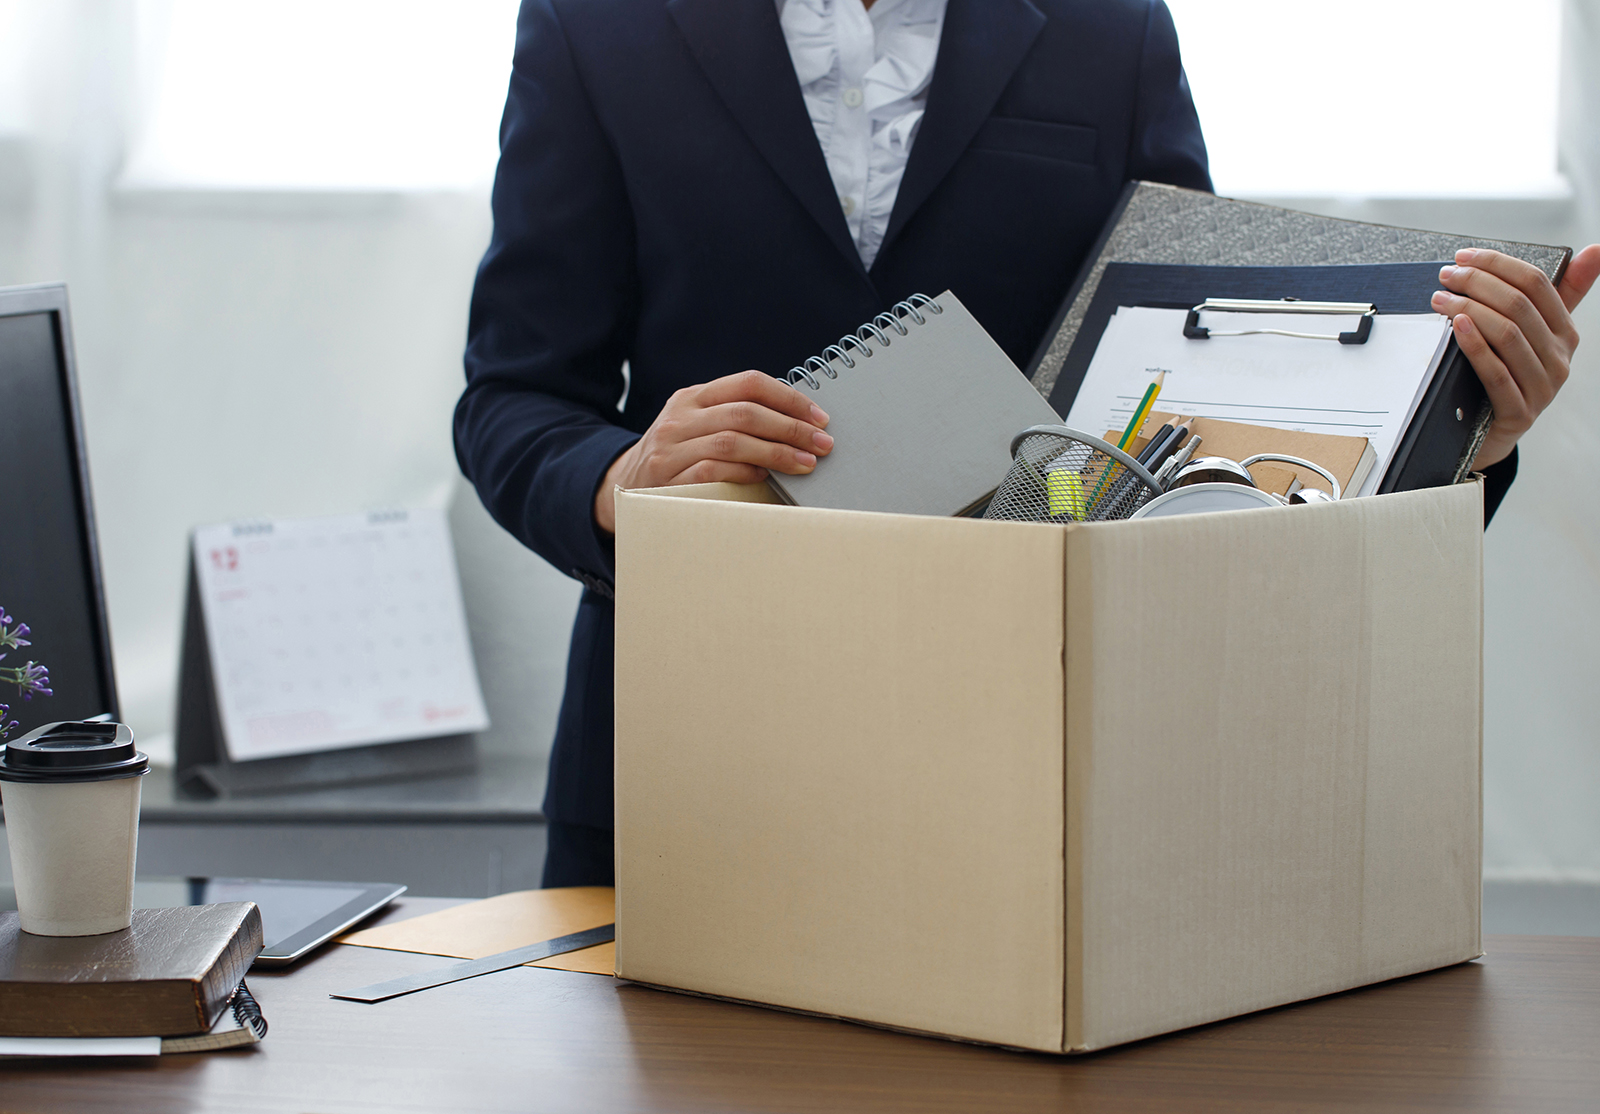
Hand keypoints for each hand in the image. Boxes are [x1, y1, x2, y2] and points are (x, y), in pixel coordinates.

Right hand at [593, 370, 832, 533]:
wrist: (624, 487)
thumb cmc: (677, 458)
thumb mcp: (698, 427)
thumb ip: (735, 418)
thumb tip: (799, 423)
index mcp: (693, 396)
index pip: (748, 383)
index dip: (789, 398)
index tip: (819, 418)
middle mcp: (680, 417)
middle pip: (745, 412)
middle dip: (791, 428)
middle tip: (822, 444)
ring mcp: (671, 447)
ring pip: (732, 441)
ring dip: (776, 453)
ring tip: (805, 464)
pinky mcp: (666, 478)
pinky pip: (713, 471)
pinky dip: (744, 473)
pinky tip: (765, 478)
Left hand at [1432, 244, 1599, 468]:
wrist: (1488, 436)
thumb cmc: (1507, 377)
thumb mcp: (1532, 336)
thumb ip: (1559, 295)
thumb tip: (1594, 250)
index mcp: (1565, 333)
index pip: (1537, 284)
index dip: (1498, 264)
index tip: (1464, 257)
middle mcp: (1560, 358)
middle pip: (1518, 305)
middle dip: (1477, 283)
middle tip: (1445, 277)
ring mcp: (1542, 387)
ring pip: (1507, 334)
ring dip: (1469, 309)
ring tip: (1440, 299)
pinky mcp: (1519, 412)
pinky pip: (1496, 373)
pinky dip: (1475, 346)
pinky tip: (1457, 327)